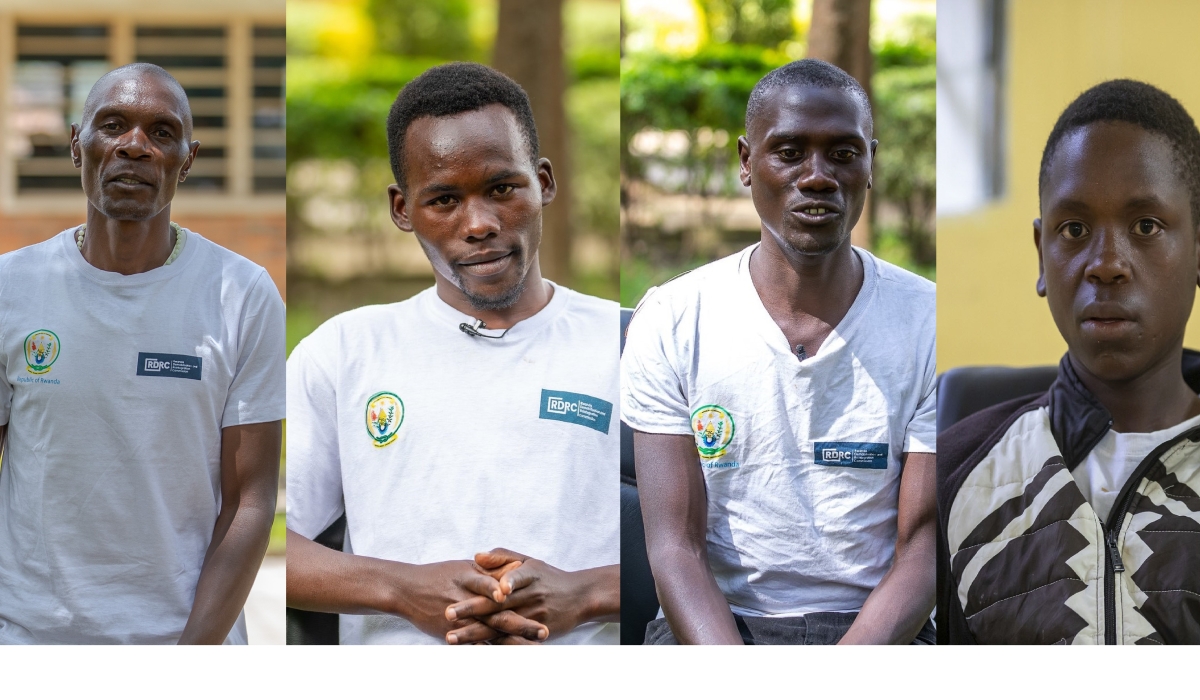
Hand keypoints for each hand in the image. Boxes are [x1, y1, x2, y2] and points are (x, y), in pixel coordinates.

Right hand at [393, 559, 544, 642]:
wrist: (406, 589)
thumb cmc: (439, 575)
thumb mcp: (466, 567)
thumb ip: (492, 568)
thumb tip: (519, 566)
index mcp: (473, 579)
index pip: (501, 589)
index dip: (522, 597)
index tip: (542, 602)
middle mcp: (468, 600)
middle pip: (500, 615)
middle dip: (523, 625)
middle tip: (544, 632)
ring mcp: (460, 619)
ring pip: (489, 634)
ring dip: (511, 643)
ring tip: (531, 650)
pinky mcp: (452, 634)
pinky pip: (473, 646)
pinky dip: (488, 652)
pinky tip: (505, 658)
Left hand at [442, 549, 594, 643]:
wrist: (580, 597)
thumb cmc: (549, 577)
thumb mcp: (529, 561)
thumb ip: (502, 557)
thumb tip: (476, 556)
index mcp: (528, 575)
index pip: (511, 578)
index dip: (496, 583)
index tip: (472, 586)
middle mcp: (531, 595)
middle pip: (498, 605)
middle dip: (472, 610)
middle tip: (448, 613)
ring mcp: (533, 616)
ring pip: (501, 626)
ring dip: (476, 633)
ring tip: (452, 637)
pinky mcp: (535, 633)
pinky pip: (511, 641)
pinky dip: (492, 646)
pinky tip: (473, 649)